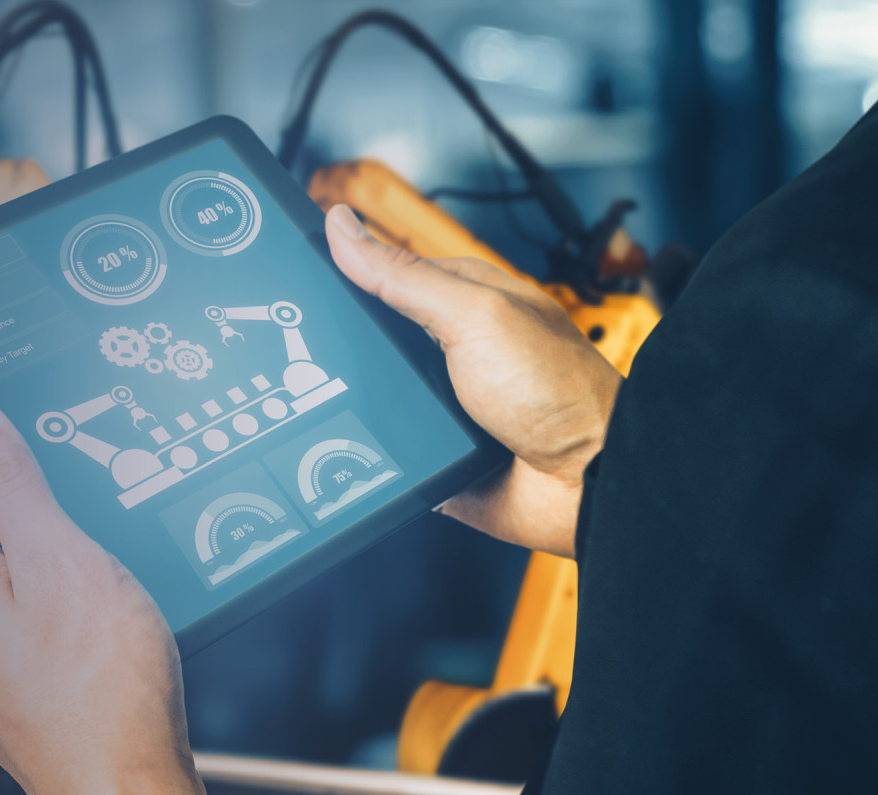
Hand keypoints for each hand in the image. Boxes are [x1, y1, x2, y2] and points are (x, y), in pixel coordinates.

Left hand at [0, 392, 221, 794]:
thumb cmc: (99, 691)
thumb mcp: (61, 556)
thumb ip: (7, 479)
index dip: (35, 490)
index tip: (78, 508)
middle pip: (2, 542)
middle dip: (57, 544)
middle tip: (105, 569)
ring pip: (25, 591)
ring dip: (73, 591)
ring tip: (113, 615)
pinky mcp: (8, 700)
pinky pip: (38, 636)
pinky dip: (75, 634)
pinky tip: (112, 650)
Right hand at [324, 203, 620, 557]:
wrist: (586, 486)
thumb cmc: (558, 392)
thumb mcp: (473, 315)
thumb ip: (403, 275)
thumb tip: (342, 226)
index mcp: (464, 300)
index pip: (386, 273)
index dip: (341, 272)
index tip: (291, 273)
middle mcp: (451, 350)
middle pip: (371, 338)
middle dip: (340, 346)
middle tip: (293, 344)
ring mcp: (442, 403)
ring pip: (369, 395)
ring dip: (352, 401)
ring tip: (315, 397)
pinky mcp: (434, 453)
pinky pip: (383, 447)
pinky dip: (367, 448)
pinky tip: (348, 443)